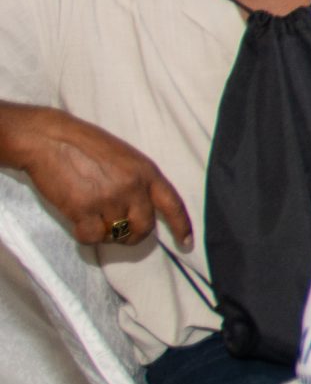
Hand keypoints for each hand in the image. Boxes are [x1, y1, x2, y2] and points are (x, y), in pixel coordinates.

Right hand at [2, 107, 192, 248]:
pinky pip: (93, 237)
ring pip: (117, 234)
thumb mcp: (126, 157)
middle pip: (145, 227)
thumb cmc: (86, 145)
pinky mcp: (83, 209)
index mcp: (147, 171)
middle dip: (134, 235)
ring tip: (94, 219)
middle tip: (121, 233)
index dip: (181, 226)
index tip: (186, 243)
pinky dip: (87, 236)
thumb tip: (142, 209)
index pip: (172, 204)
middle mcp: (132, 187)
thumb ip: (138, 181)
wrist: (50, 139)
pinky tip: (80, 224)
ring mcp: (109, 198)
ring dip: (107, 234)